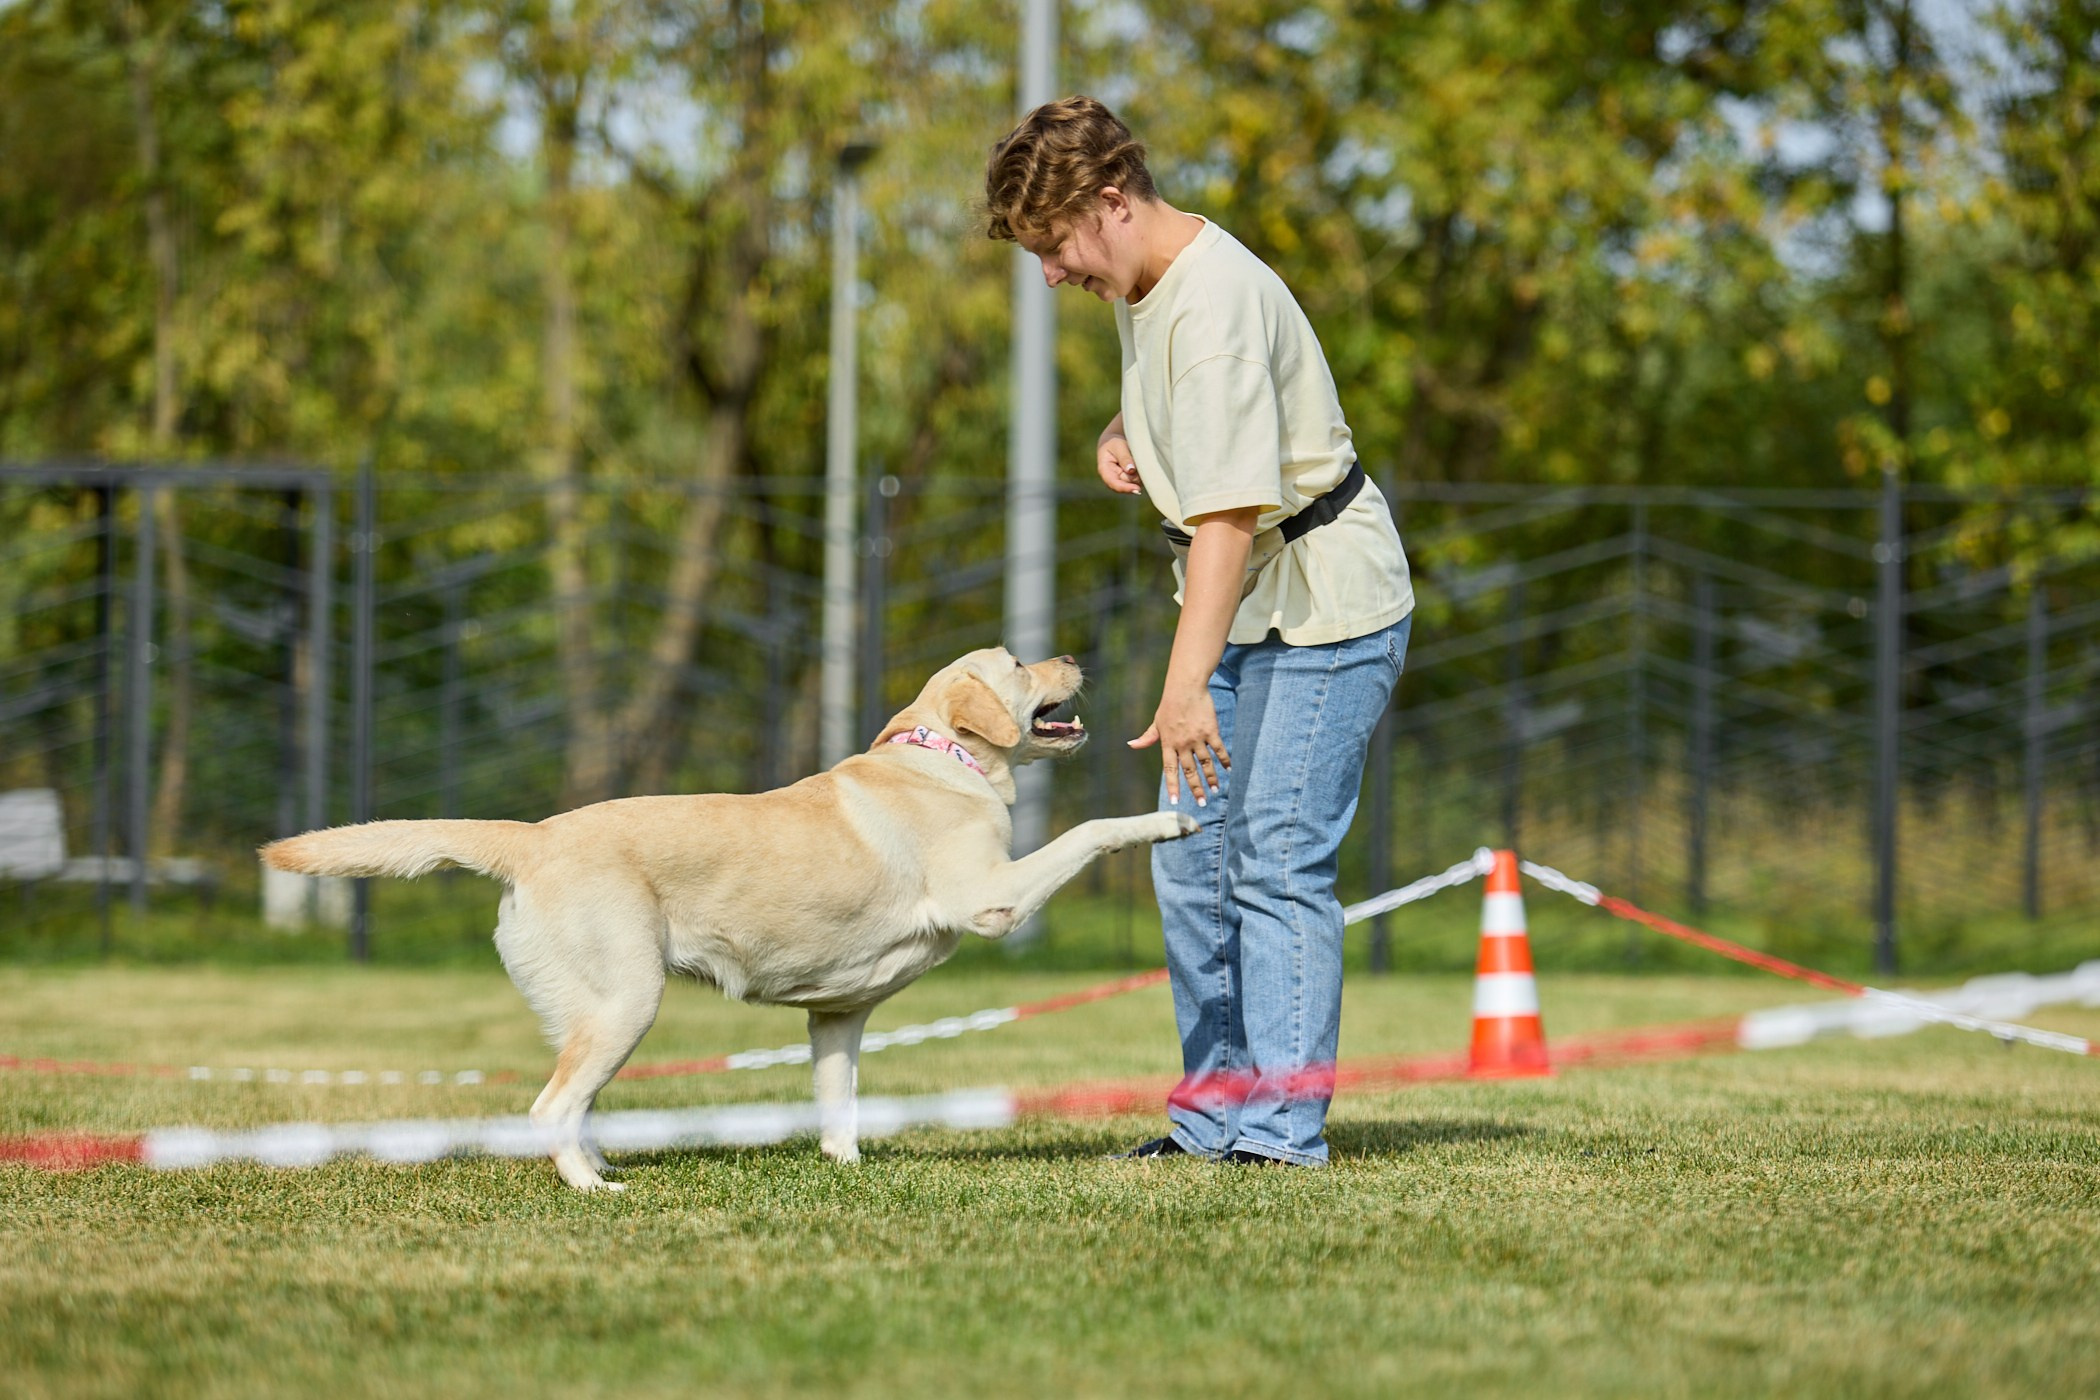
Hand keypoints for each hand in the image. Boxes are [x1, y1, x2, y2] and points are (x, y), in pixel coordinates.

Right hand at [1097, 431, 1141, 495]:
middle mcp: (1112, 478)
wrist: (1115, 441)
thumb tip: (1131, 471)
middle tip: (1137, 458)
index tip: (1137, 489)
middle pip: (1127, 483)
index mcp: (1105, 470)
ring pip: (1135, 483)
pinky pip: (1139, 480)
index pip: (1114, 483)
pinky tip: (1140, 463)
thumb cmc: (1114, 442)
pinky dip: (1142, 472)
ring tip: (1136, 458)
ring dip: (1140, 473)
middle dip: (1135, 475)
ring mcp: (1121, 480)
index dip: (1125, 488)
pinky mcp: (1129, 480)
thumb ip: (1124, 458)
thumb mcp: (1118, 446)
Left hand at [1128, 681, 1228, 806]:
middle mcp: (1182, 743)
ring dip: (1211, 778)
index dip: (1173, 786)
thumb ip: (1147, 737)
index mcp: (1168, 743)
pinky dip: (1224, 760)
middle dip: (1195, 789)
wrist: (1185, 687)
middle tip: (1201, 804)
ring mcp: (1197, 737)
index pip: (1170, 769)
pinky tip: (1228, 770)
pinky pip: (1219, 749)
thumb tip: (1131, 745)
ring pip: (1205, 763)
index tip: (1175, 801)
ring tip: (1215, 790)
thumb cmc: (1169, 705)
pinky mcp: (1211, 730)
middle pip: (1190, 771)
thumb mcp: (1156, 722)